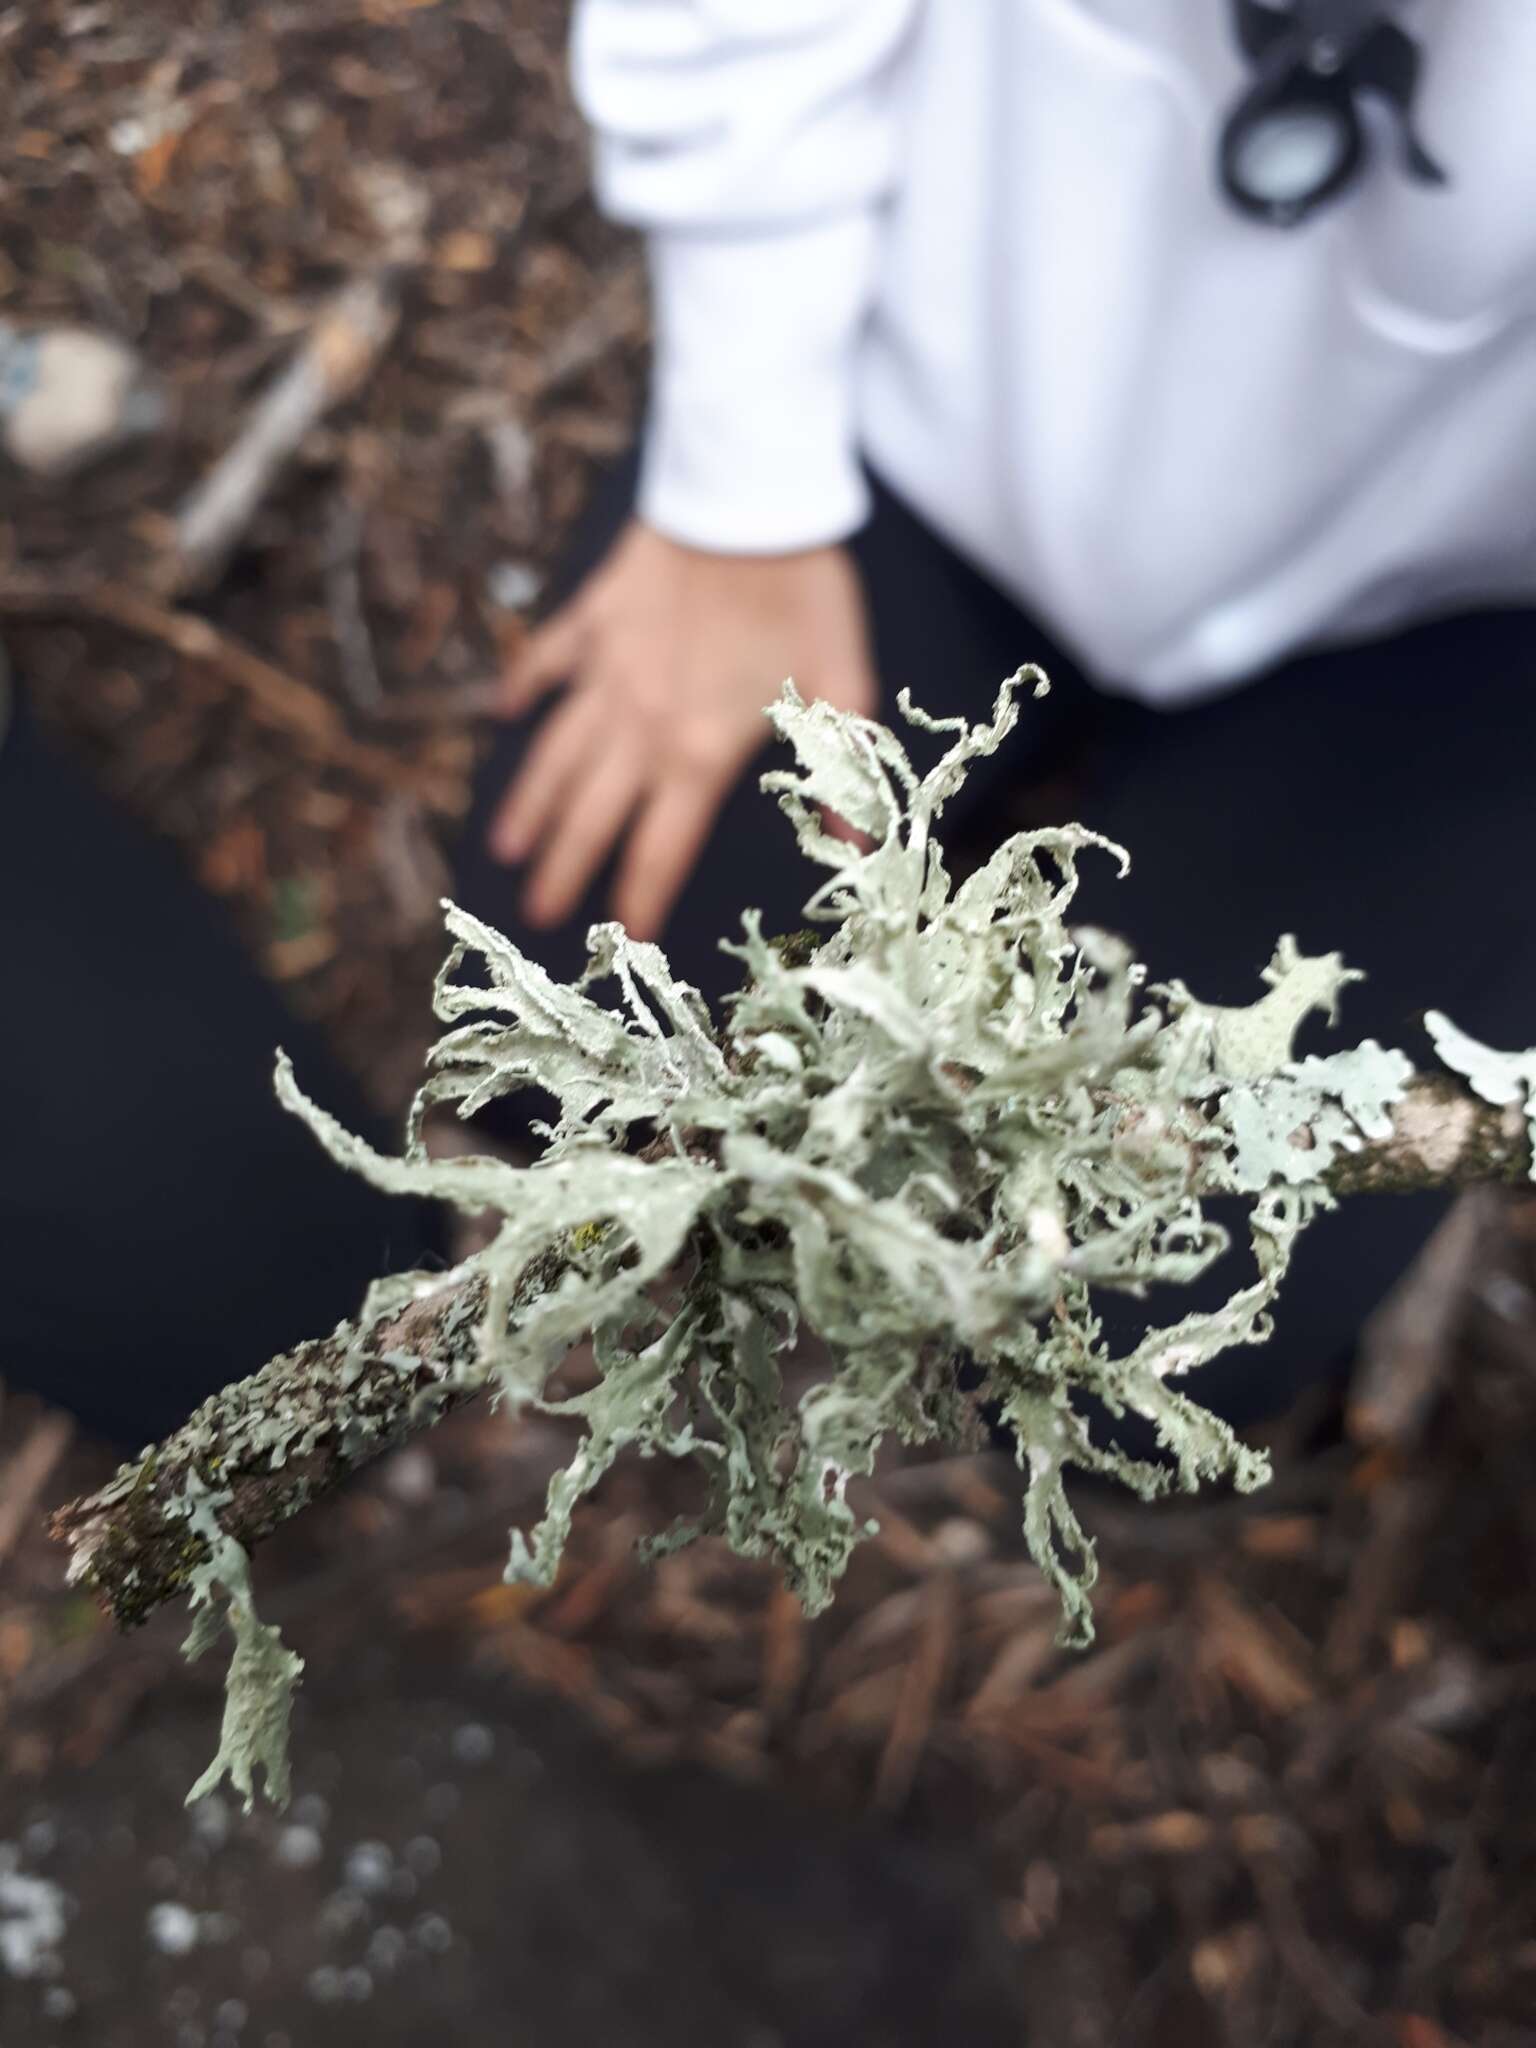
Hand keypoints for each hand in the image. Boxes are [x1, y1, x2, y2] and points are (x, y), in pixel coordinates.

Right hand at [487, 518, 878, 940]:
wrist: (749, 491)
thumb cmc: (804, 590)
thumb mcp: (844, 685)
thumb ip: (843, 775)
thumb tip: (857, 853)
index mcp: (698, 749)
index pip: (661, 845)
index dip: (641, 896)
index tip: (626, 937)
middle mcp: (639, 722)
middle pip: (591, 814)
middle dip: (565, 870)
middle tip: (538, 916)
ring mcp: (607, 670)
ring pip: (554, 753)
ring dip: (530, 804)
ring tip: (507, 847)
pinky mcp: (594, 617)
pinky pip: (547, 661)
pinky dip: (523, 687)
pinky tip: (503, 714)